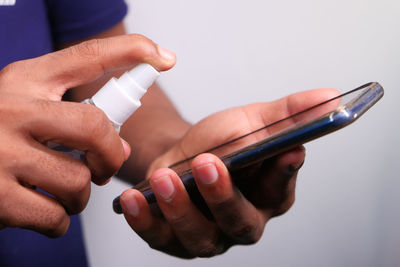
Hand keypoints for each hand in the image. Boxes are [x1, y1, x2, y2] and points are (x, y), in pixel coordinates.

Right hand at [0, 34, 174, 236]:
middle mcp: (11, 109)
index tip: (163, 57)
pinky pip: (55, 216)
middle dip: (110, 155)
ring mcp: (0, 152)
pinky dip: (59, 220)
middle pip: (95, 128)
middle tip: (102, 166)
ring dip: (79, 194)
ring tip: (61, 190)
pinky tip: (43, 210)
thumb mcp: (22, 104)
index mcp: (24, 82)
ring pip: (78, 180)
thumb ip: (70, 115)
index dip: (131, 51)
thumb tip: (122, 146)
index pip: (87, 56)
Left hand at [120, 88, 338, 257]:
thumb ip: (288, 113)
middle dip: (225, 195)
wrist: (182, 157)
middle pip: (240, 222)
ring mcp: (207, 235)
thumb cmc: (220, 143)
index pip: (281, 191)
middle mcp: (240, 222)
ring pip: (200, 236)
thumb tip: (331, 96)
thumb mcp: (252, 121)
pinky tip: (133, 199)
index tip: (286, 150)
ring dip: (182, 208)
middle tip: (210, 163)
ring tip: (166, 177)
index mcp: (268, 196)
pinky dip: (145, 220)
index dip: (283, 174)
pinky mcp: (173, 238)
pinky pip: (159, 237)